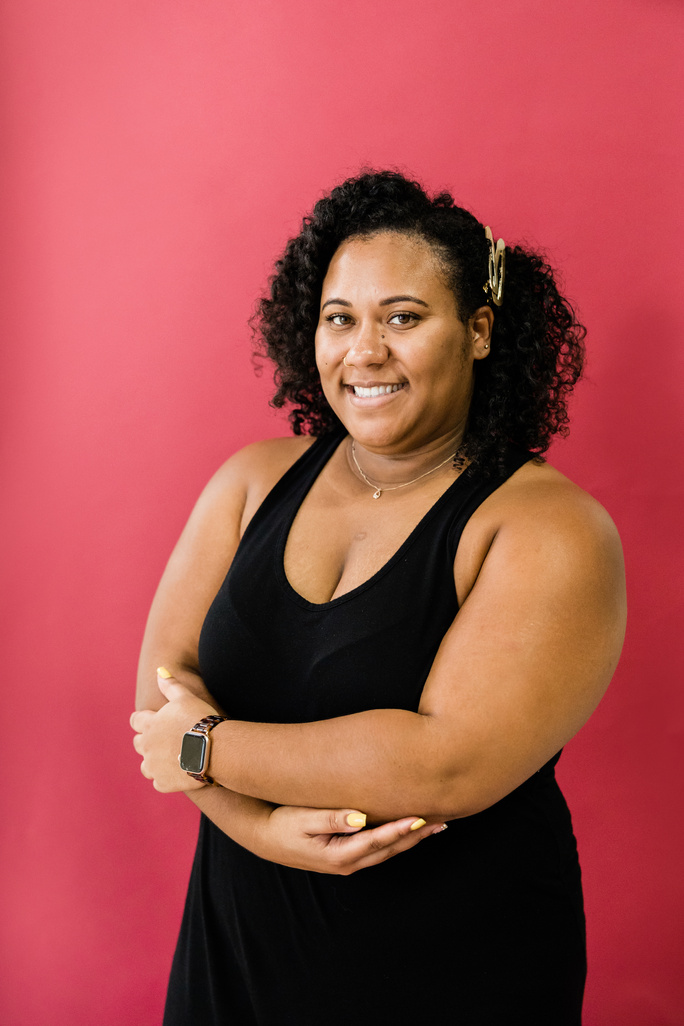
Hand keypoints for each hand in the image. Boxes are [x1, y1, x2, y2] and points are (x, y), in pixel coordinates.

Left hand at [130, 669, 219, 791]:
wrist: (215, 749)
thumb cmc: (201, 720)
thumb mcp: (186, 697)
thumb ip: (170, 685)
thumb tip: (159, 670)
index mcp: (150, 725)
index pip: (135, 721)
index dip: (142, 720)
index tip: (151, 721)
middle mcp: (147, 746)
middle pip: (138, 744)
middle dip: (147, 741)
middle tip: (164, 740)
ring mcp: (154, 766)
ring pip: (146, 765)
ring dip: (154, 762)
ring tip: (171, 758)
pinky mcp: (164, 783)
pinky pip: (159, 782)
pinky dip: (166, 778)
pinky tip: (178, 772)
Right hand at [252, 804, 445, 873]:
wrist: (262, 834)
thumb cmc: (281, 823)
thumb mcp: (303, 819)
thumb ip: (332, 818)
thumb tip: (360, 818)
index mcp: (338, 854)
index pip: (377, 841)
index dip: (400, 829)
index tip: (421, 818)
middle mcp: (346, 863)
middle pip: (388, 850)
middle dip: (414, 836)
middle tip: (440, 821)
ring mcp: (346, 862)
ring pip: (385, 852)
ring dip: (408, 839)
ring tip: (432, 826)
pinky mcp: (344, 856)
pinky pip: (376, 849)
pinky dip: (394, 839)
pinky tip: (405, 830)